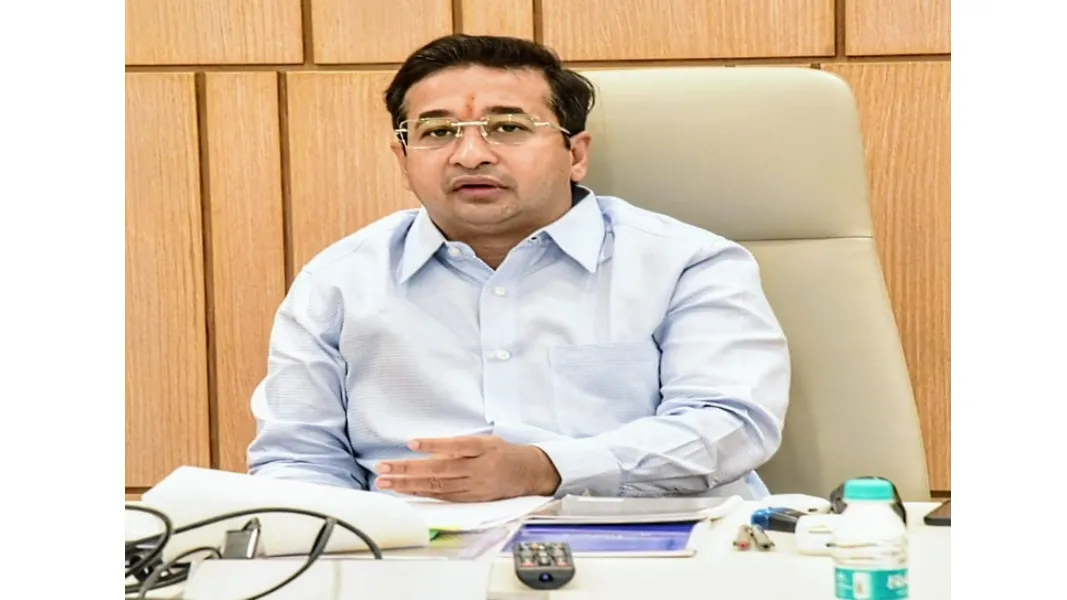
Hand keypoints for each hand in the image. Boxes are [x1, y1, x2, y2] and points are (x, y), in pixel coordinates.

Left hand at [376, 435, 560, 501]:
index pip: (454, 446)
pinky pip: (443, 497)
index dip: (433, 445)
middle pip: (438, 470)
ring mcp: (473, 487)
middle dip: (408, 470)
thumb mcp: (486, 441)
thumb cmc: (503, 453)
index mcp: (481, 449)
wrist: (528, 474)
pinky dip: (423, 494)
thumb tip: (428, 448)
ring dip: (408, 485)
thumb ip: (459, 445)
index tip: (411, 443)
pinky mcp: (471, 499)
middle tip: (383, 468)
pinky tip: (405, 491)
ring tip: (385, 482)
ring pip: (437, 486)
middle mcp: (477, 469)